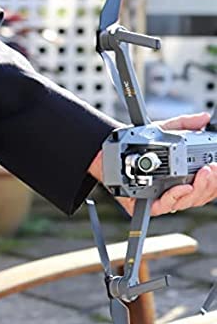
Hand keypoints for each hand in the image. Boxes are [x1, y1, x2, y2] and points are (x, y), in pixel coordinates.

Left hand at [90, 112, 216, 216]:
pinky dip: (176, 196)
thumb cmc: (141, 144)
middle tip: (211, 170)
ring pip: (187, 201)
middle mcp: (177, 190)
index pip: (208, 184)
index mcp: (185, 176)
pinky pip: (166, 205)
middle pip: (201, 194)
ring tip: (201, 176)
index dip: (215, 180)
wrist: (116, 150)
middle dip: (209, 183)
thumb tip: (204, 118)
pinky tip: (182, 187)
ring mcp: (165, 198)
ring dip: (197, 189)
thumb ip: (185, 124)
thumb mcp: (164, 130)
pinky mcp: (150, 204)